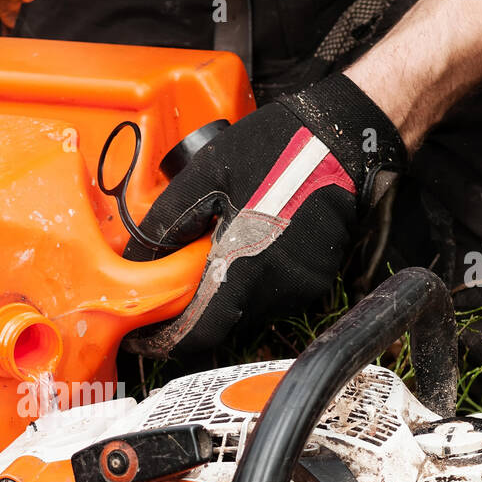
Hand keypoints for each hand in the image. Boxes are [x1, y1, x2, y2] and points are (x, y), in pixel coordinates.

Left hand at [125, 73, 407, 356]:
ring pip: (244, 310)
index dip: (166, 341)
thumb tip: (137, 257)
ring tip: (213, 251)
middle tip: (171, 280)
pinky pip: (269, 295)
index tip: (142, 336)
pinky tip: (245, 244)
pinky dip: (248, 281)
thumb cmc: (277, 149)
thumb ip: (168, 220)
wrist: (344, 140)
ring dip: (222, 292)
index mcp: (246, 267)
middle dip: (192, 308)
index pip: (200, 333)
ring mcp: (300, 289)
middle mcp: (276, 289)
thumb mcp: (207, 173)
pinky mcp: (315, 282)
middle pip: (220, 322)